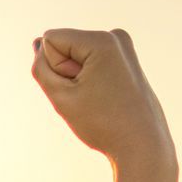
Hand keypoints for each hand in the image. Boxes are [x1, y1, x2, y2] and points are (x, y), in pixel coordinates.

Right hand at [30, 29, 174, 170]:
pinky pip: (91, 64)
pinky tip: (106, 97)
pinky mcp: (125, 60)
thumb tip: (39, 43)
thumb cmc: (102, 123)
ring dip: (78, 79)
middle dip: (67, 73)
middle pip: (65, 47)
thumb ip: (41, 68)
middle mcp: (115, 36)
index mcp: (101, 40)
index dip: (55, 69)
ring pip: (77, 57)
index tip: (77, 90)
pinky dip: (90, 81)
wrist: (142, 145)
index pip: (51, 40)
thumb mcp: (60, 96)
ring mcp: (123, 47)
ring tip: (99, 99)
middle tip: (90, 98)